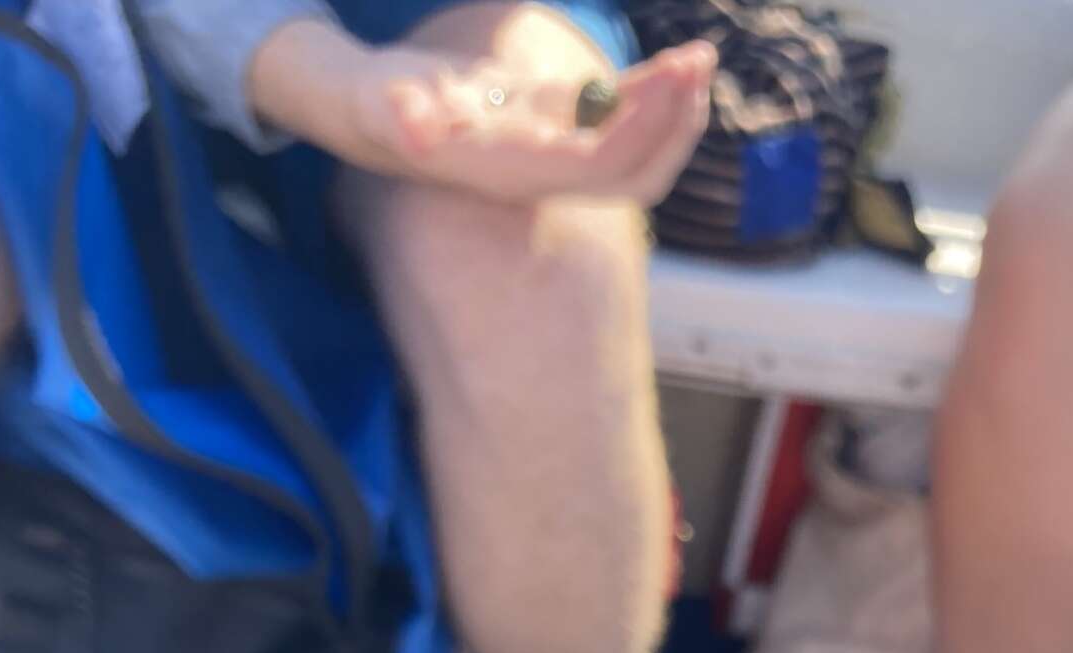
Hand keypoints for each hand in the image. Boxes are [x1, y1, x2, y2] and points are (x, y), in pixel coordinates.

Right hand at [346, 36, 714, 205]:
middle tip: (698, 61)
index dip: (639, 129)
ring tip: (699, 59)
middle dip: (673, 123)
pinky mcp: (564, 129)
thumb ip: (396, 112)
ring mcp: (559, 155)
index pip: (595, 166)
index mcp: (515, 172)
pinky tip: (678, 64)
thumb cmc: (376, 104)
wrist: (372, 116)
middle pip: (632, 174)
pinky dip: (656, 98)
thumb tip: (410, 124)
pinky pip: (625, 128)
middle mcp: (545, 175)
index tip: (670, 77)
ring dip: (676, 114)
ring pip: (638, 159)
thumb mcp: (380, 101)